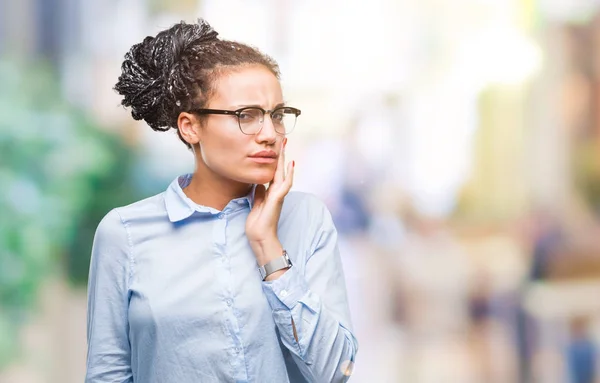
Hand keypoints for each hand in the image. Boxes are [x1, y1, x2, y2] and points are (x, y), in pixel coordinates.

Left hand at [246, 138, 294, 261]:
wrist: (260, 237)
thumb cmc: (258, 224)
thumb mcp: (256, 204)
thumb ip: (259, 193)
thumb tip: (258, 183)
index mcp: (270, 192)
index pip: (273, 172)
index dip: (274, 160)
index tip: (275, 147)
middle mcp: (276, 192)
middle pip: (279, 169)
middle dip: (280, 154)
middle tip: (282, 139)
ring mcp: (278, 195)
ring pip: (283, 173)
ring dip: (284, 159)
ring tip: (285, 145)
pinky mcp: (277, 200)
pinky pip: (285, 185)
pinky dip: (288, 174)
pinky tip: (290, 164)